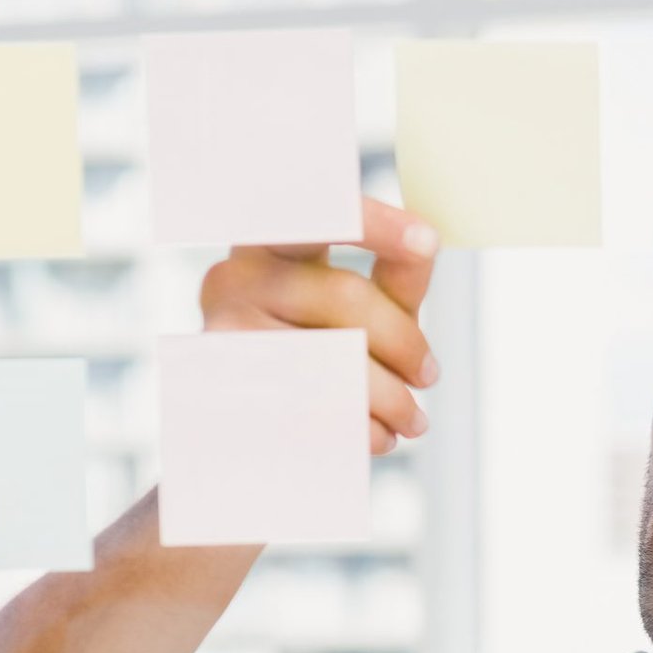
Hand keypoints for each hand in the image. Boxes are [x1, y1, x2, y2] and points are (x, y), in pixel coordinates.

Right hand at [199, 197, 440, 456]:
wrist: (255, 419)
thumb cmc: (318, 346)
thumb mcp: (363, 305)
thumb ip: (395, 276)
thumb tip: (425, 245)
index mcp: (269, 242)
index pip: (320, 217)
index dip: (373, 225)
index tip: (428, 242)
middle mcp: (236, 276)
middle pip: (344, 296)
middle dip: (402, 341)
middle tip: (429, 375)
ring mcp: (224, 331)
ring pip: (332, 358)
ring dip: (389, 396)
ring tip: (413, 418)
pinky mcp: (229, 388)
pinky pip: (311, 404)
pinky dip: (358, 425)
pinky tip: (379, 435)